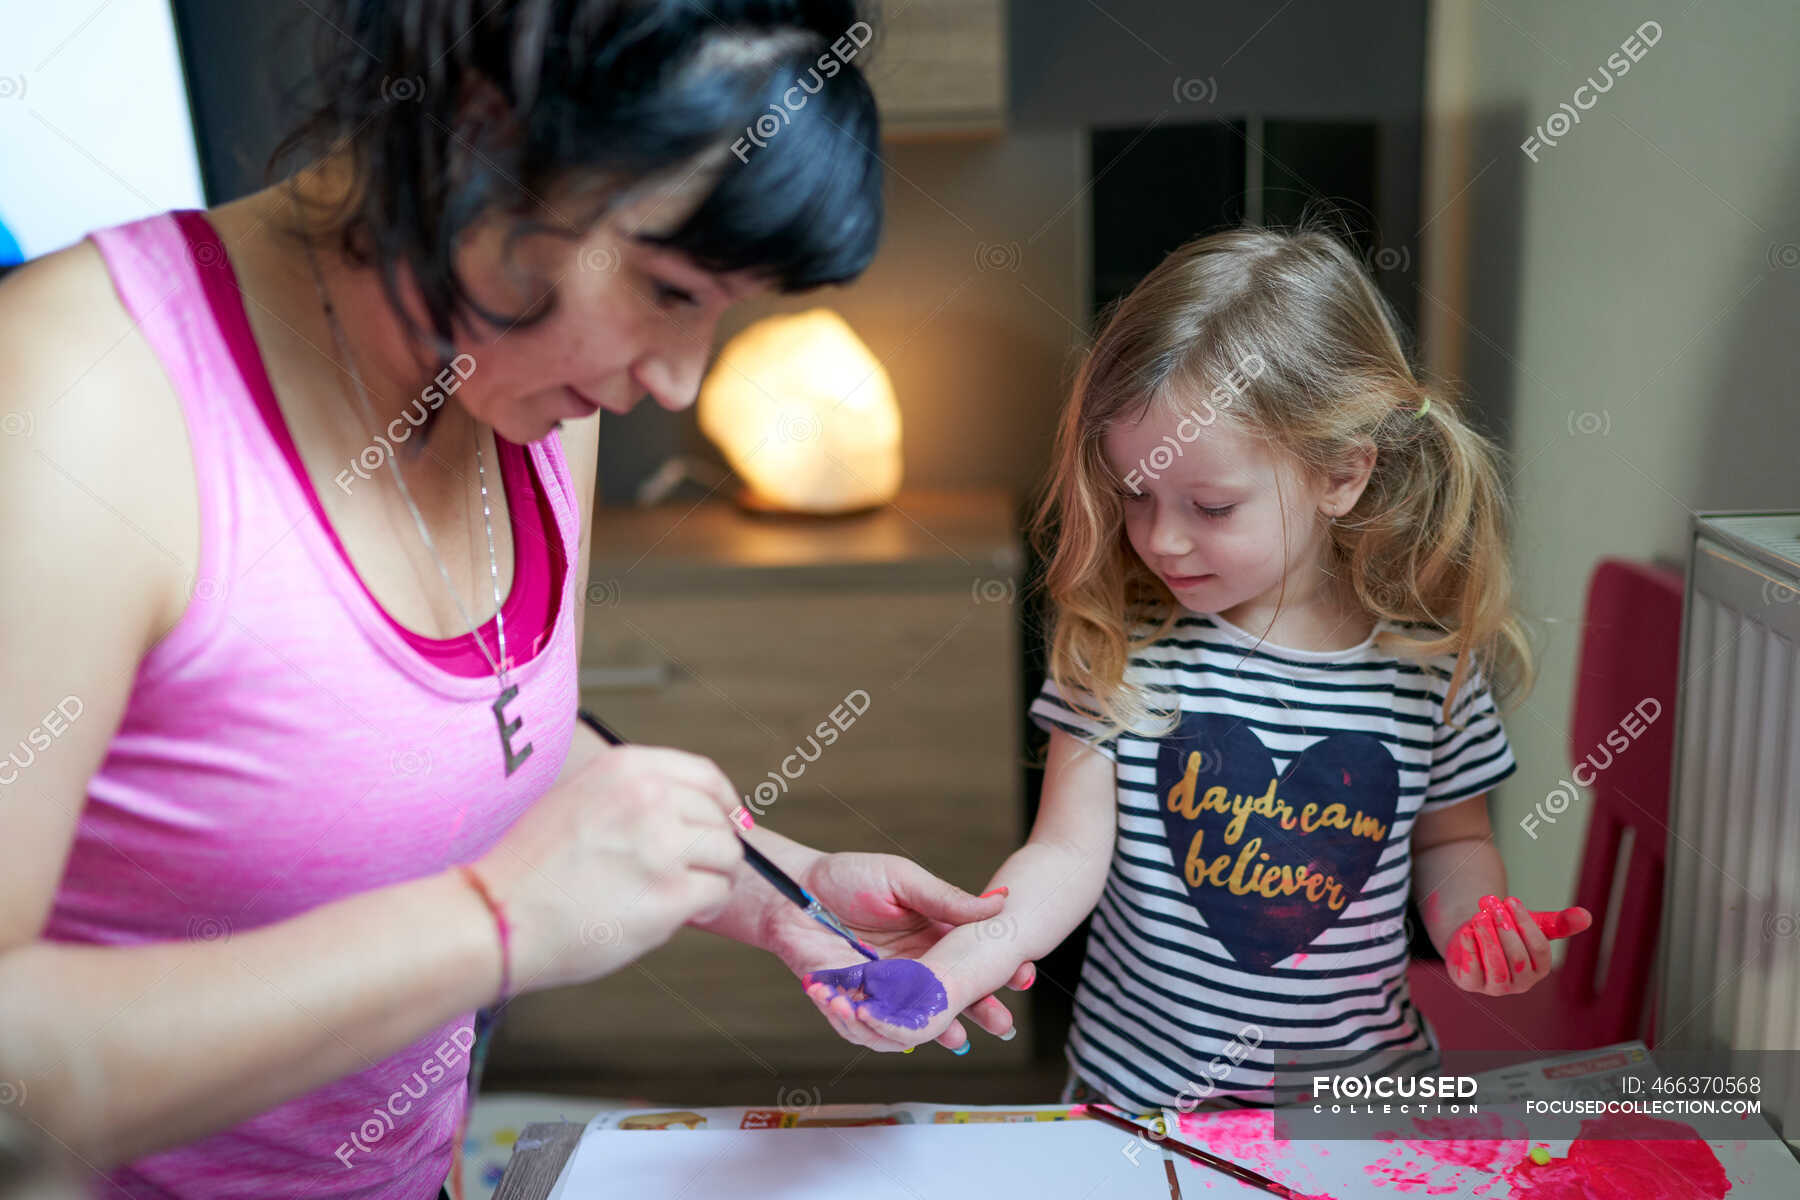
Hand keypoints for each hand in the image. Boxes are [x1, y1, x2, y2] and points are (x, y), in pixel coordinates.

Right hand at [471, 746, 742, 993]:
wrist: (498, 915)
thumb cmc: (532, 867)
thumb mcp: (578, 797)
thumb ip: (633, 795)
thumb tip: (691, 811)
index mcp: (627, 767)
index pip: (706, 776)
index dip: (725, 804)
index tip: (730, 823)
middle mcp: (649, 796)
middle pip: (720, 820)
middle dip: (713, 849)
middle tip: (689, 874)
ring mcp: (662, 844)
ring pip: (727, 856)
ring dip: (713, 879)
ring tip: (680, 896)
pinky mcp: (670, 893)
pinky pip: (717, 893)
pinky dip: (706, 908)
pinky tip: (677, 915)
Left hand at [763, 855, 1033, 1051]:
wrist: (791, 891)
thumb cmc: (847, 877)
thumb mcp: (904, 880)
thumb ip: (947, 900)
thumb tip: (999, 905)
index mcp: (932, 938)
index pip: (971, 962)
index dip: (997, 973)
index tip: (1021, 977)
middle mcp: (912, 969)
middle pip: (951, 1000)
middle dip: (979, 1013)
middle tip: (1002, 1023)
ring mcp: (882, 991)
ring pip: (912, 1025)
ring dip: (928, 1029)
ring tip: (950, 1032)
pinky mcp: (849, 1003)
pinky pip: (865, 1029)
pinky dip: (866, 1026)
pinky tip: (861, 1012)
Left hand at [1445, 895, 1591, 995]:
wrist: (1472, 934)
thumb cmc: (1508, 931)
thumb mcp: (1533, 924)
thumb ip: (1559, 923)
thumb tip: (1587, 916)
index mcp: (1539, 969)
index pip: (1539, 949)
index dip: (1525, 923)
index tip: (1511, 899)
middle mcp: (1520, 983)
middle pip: (1517, 957)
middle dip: (1505, 928)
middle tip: (1491, 903)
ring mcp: (1495, 987)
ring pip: (1496, 966)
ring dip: (1488, 938)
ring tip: (1480, 915)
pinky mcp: (1471, 985)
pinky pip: (1472, 972)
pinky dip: (1469, 949)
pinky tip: (1466, 930)